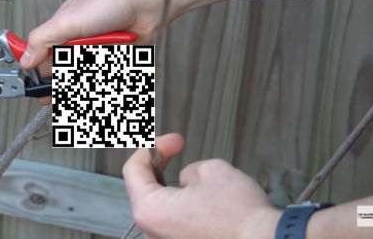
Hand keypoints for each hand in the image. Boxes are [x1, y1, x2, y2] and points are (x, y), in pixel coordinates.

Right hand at [19, 0, 161, 103]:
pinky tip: (105, 77)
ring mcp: (98, 48)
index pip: (42, 53)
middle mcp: (79, 39)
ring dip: (82, 83)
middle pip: (63, 68)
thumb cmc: (110, 3)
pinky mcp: (116, 56)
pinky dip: (105, 81)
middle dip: (57, 82)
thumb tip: (25, 59)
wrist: (147, 4)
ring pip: (84, 73)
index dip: (37, 70)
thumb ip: (41, 40)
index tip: (34, 88)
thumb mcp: (66, 22)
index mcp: (62, 28)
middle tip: (51, 97)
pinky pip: (106, 75)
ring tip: (76, 92)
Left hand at [125, 133, 280, 238]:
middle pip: (147, 192)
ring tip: (204, 183)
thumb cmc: (239, 213)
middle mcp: (152, 233)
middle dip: (163, 169)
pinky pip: (181, 225)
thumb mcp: (210, 170)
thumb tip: (186, 182)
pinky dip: (190, 211)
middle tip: (179, 151)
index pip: (133, 171)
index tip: (174, 141)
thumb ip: (188, 171)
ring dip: (178, 192)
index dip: (153, 149)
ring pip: (166, 209)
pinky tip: (211, 205)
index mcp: (149, 210)